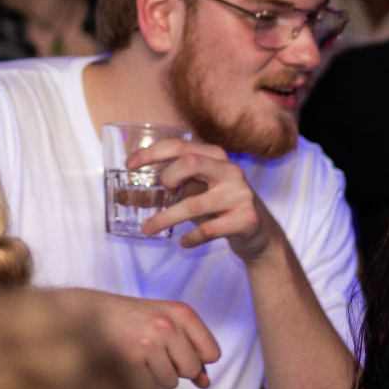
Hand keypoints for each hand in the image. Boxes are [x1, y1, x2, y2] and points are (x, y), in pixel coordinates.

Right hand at [57, 288, 220, 388]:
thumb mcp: (168, 324)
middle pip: (192, 369)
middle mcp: (168, 324)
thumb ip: (191, 350)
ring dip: (157, 377)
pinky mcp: (130, 359)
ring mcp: (149, 341)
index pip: (212, 353)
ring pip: (171, 382)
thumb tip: (205, 383)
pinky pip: (149, 386)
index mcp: (182, 312)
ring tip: (141, 357)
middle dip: (178, 370)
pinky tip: (129, 363)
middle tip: (156, 353)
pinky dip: (141, 380)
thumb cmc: (133, 320)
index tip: (180, 351)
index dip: (198, 358)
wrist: (90, 313)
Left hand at [137, 139, 279, 260]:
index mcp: (216, 157)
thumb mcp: (202, 186)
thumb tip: (141, 181)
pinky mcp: (246, 220)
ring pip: (194, 204)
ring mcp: (240, 195)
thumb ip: (180, 179)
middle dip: (167, 178)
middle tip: (162, 193)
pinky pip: (209, 229)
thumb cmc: (220, 206)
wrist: (259, 233)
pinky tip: (184, 242)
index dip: (152, 153)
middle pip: (190, 163)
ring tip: (148, 229)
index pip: (180, 146)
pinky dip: (191, 237)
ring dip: (166, 218)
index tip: (128, 164)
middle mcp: (230, 171)